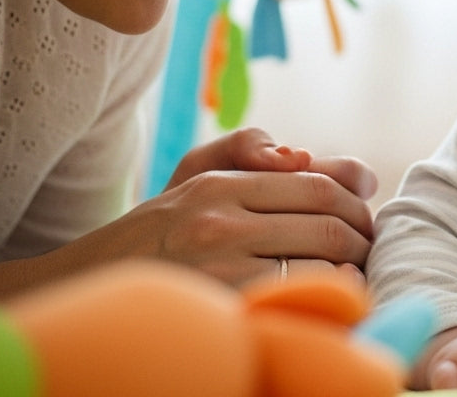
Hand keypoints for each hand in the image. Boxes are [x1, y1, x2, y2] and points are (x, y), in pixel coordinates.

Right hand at [0, 129, 376, 299]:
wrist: (87, 291)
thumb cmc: (156, 232)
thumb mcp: (191, 174)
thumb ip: (246, 146)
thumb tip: (303, 153)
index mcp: (218, 183)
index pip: (320, 184)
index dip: (357, 203)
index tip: (366, 218)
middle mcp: (218, 221)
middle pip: (328, 223)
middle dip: (363, 238)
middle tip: (370, 250)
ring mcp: (220, 269)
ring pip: (322, 263)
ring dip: (353, 271)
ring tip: (356, 276)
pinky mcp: (223, 309)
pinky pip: (299, 301)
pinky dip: (327, 300)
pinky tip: (330, 303)